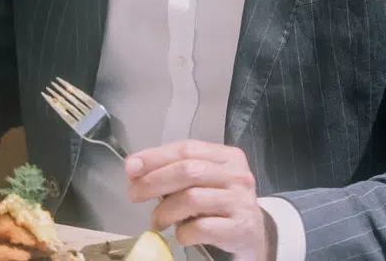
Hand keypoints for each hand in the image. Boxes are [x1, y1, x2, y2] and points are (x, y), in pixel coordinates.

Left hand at [127, 140, 274, 260]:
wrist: (254, 236)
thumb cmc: (221, 205)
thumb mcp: (203, 183)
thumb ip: (173, 172)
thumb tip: (133, 168)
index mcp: (228, 157)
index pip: (187, 148)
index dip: (156, 157)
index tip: (131, 168)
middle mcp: (237, 175)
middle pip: (188, 170)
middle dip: (153, 182)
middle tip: (134, 195)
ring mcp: (241, 202)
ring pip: (191, 199)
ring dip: (165, 211)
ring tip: (158, 221)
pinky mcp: (240, 229)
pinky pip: (201, 228)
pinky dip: (182, 232)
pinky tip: (181, 235)